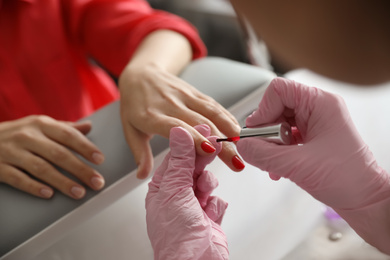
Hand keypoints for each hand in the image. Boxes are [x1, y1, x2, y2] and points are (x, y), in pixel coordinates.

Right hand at [0, 115, 104, 198]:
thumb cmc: (19, 134)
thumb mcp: (40, 125)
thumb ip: (64, 128)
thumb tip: (89, 126)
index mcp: (41, 124)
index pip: (68, 135)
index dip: (85, 147)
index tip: (100, 160)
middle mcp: (27, 136)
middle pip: (58, 154)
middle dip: (80, 169)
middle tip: (97, 182)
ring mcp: (12, 151)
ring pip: (41, 168)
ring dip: (62, 182)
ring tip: (79, 192)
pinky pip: (18, 178)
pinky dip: (34, 187)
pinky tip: (49, 194)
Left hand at [119, 64, 244, 178]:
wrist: (141, 74)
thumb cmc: (135, 105)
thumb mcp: (130, 130)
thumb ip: (140, 153)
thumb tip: (143, 176)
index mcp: (152, 116)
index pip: (176, 127)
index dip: (194, 138)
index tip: (210, 151)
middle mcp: (171, 104)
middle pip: (200, 124)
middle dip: (221, 143)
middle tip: (235, 161)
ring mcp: (185, 96)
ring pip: (211, 112)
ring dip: (228, 128)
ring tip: (241, 146)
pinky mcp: (194, 92)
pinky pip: (213, 104)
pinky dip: (226, 116)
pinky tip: (236, 130)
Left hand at [146, 125, 227, 259]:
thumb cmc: (176, 236)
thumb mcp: (175, 190)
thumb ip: (180, 160)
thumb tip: (179, 133)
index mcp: (162, 188)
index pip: (177, 157)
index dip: (191, 143)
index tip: (205, 130)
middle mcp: (176, 196)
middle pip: (193, 167)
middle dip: (204, 160)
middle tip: (217, 145)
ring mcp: (193, 206)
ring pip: (207, 181)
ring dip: (208, 186)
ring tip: (205, 194)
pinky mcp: (209, 216)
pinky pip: (217, 200)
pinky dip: (216, 205)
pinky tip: (210, 213)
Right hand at [237, 77, 389, 253]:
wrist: (365, 201)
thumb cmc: (348, 179)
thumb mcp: (298, 166)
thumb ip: (264, 155)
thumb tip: (242, 146)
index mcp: (321, 104)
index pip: (279, 90)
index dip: (264, 109)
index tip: (258, 133)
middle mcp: (317, 110)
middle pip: (276, 107)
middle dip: (266, 132)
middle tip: (264, 151)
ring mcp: (314, 124)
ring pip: (277, 124)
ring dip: (269, 146)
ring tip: (273, 164)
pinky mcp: (310, 139)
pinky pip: (283, 138)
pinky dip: (276, 153)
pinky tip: (278, 169)